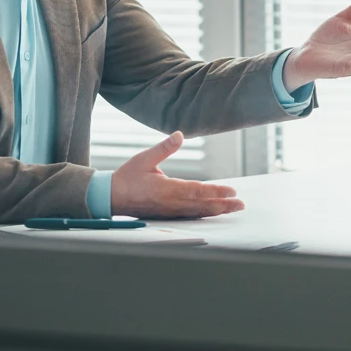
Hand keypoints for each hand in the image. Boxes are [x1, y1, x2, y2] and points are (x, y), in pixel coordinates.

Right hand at [111, 131, 244, 218]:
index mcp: (167, 189)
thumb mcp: (145, 158)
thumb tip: (179, 134)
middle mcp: (171, 203)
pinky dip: (204, 214)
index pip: (198, 190)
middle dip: (223, 205)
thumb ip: (164, 148)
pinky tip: (212, 212)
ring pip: (198, 212)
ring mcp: (170, 211)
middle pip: (202, 205)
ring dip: (217, 210)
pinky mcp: (167, 215)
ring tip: (233, 208)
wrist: (110, 198)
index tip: (232, 190)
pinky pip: (190, 215)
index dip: (216, 191)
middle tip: (241, 204)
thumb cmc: (127, 177)